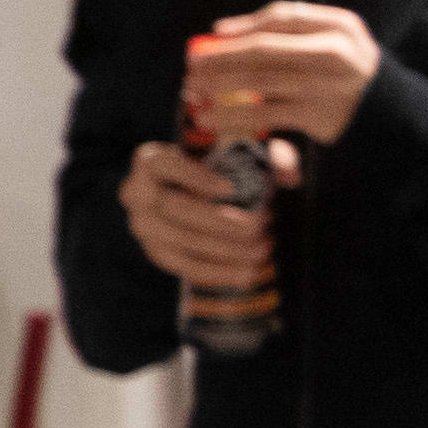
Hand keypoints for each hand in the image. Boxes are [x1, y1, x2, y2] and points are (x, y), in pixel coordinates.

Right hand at [118, 137, 291, 288]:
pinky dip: (218, 272)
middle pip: (173, 208)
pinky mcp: (156, 253)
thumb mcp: (237, 153)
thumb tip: (292, 175)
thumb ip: (265, 157)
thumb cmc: (218, 168)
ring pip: (179, 242)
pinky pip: (184, 268)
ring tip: (262, 249)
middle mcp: (135, 193)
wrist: (192, 193)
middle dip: (218, 220)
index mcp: (150, 161)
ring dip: (224, 249)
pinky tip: (248, 274)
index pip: (165, 166)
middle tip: (259, 225)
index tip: (230, 188)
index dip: (196, 177)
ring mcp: (141, 226)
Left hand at [189, 2, 382, 146]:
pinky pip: (264, 113)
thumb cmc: (351, 74)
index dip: (244, 25)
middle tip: (193, 65)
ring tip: (193, 91)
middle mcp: (334, 53)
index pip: (283, 17)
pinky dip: (232, 115)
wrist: (393, 115)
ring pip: (259, 81)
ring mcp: (324, 85)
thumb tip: (227, 30)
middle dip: (222, 57)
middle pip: (264, 49)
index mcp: (340, 26)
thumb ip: (297, 31)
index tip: (215, 33)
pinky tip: (210, 118)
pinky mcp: (316, 116)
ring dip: (219, 86)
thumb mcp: (339, 41)